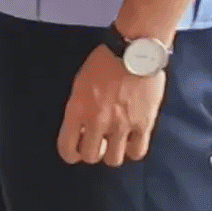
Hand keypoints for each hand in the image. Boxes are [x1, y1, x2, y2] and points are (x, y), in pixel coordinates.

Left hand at [59, 43, 165, 165]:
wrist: (135, 51)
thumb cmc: (105, 62)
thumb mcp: (80, 84)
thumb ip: (79, 108)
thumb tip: (81, 129)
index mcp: (77, 110)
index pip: (67, 148)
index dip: (71, 153)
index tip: (76, 150)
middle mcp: (98, 121)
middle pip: (91, 156)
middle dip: (92, 152)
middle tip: (98, 143)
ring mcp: (122, 125)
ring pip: (114, 159)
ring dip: (113, 153)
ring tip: (116, 143)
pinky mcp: (144, 124)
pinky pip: (137, 151)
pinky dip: (133, 150)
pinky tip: (132, 141)